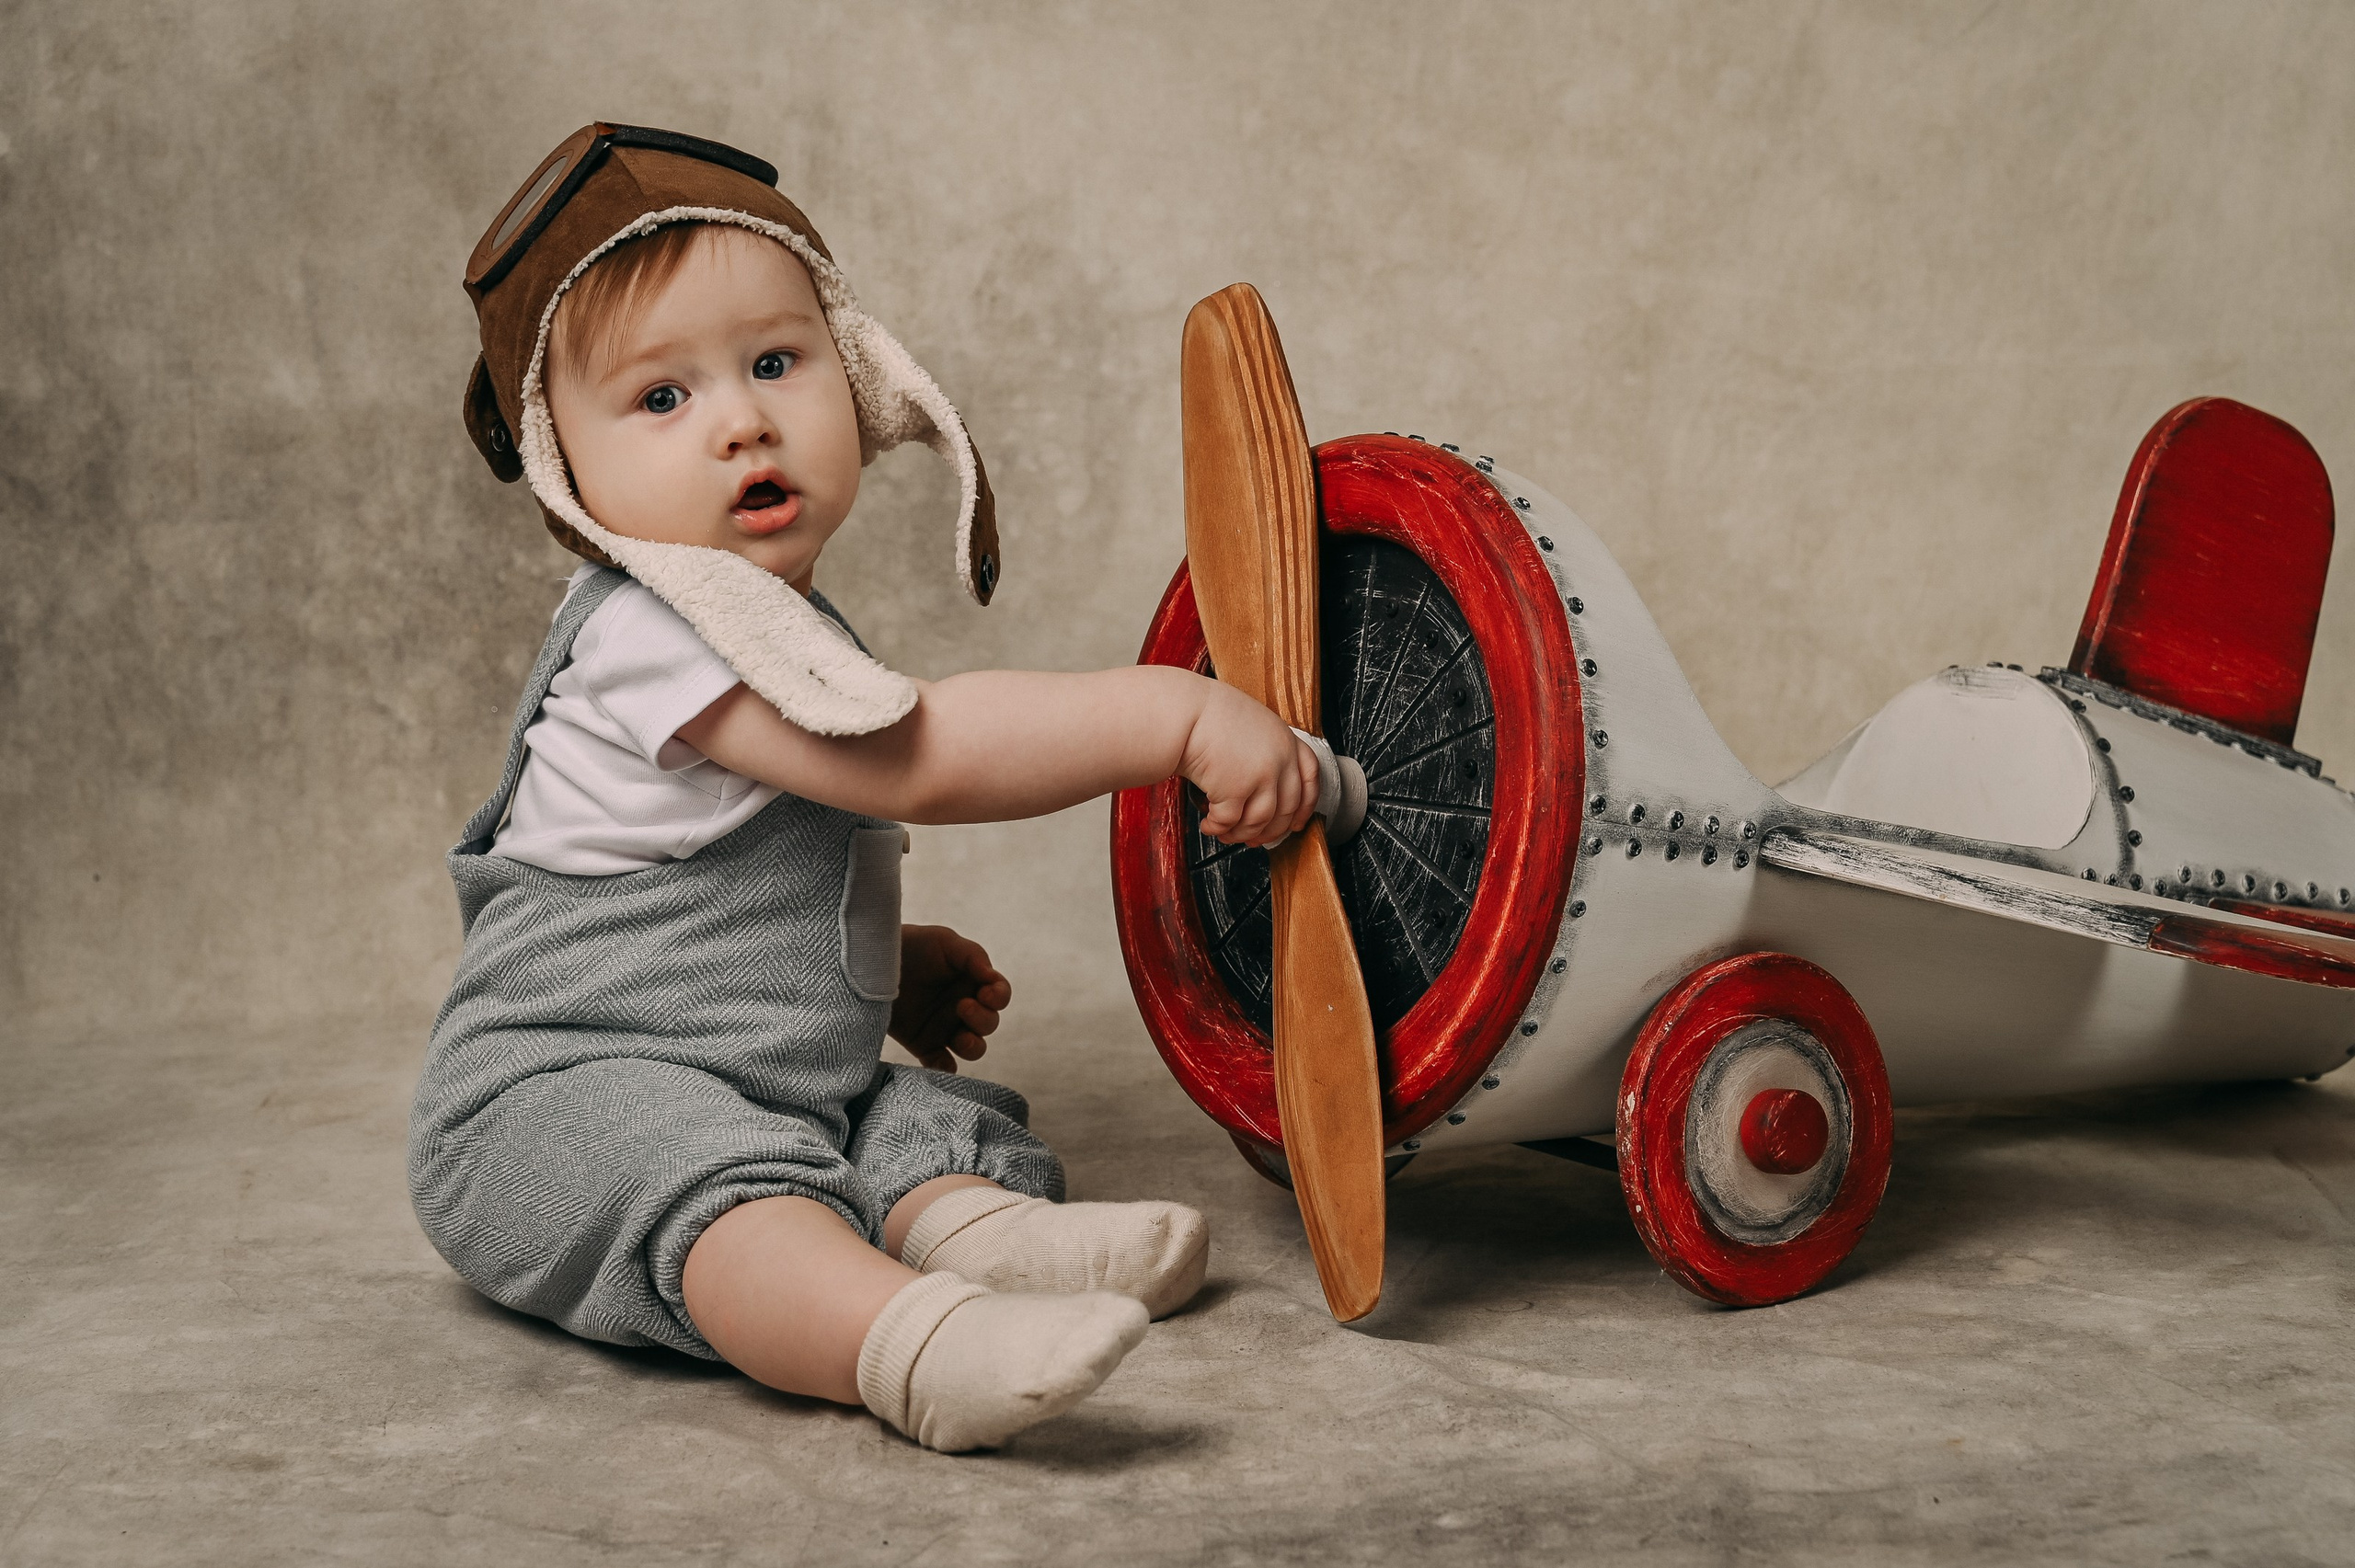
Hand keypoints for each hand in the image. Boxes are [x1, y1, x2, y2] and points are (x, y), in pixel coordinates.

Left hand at [889, 924, 1009, 1073]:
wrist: (872, 960)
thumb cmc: (911, 945)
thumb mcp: (943, 941)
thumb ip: (972, 955)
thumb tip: (992, 977)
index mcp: (971, 982)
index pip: (999, 995)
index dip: (999, 998)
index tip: (986, 994)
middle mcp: (962, 1007)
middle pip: (988, 1024)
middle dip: (982, 1019)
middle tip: (962, 1006)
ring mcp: (943, 1028)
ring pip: (972, 1048)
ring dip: (973, 1047)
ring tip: (961, 1039)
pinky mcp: (923, 1045)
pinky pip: (941, 1064)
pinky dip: (946, 1070)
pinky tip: (943, 1064)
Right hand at [1182, 682, 1322, 846]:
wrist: (1183, 711)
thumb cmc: (1207, 715)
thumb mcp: (1252, 724)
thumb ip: (1266, 751)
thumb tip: (1264, 788)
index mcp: (1286, 740)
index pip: (1310, 778)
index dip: (1306, 807)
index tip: (1296, 823)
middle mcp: (1279, 759)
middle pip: (1286, 809)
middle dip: (1269, 831)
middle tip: (1253, 838)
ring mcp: (1261, 775)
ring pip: (1260, 821)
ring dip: (1241, 833)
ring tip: (1225, 832)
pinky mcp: (1236, 790)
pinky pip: (1230, 821)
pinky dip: (1218, 828)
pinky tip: (1209, 825)